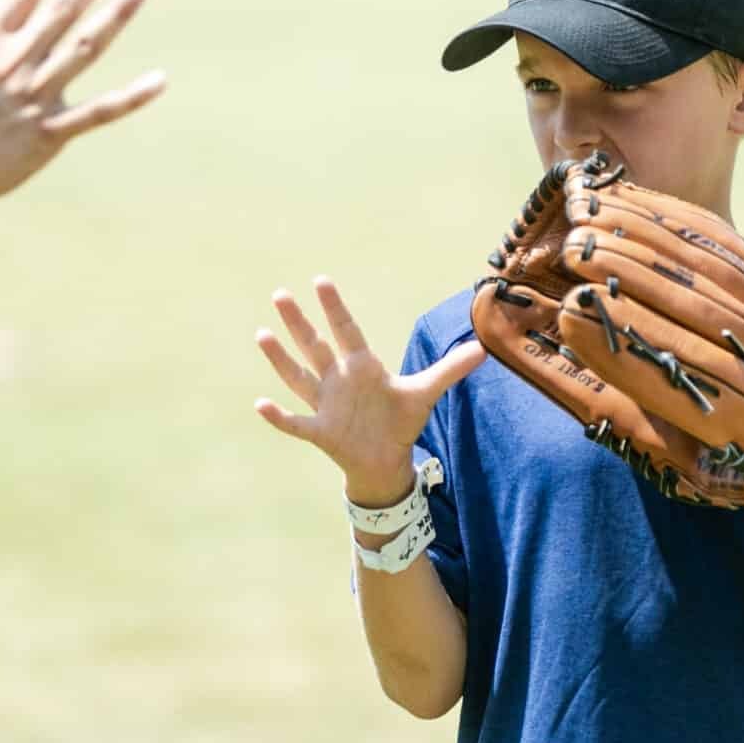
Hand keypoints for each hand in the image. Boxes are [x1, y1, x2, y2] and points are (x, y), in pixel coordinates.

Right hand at [253, 277, 485, 500]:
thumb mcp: (424, 392)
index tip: (321, 281)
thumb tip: (483, 349)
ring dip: (280, 358)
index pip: (347, 331)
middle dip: (298, 322)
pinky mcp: (319, 430)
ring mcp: (325, 404)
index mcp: (362, 366)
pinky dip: (277, 416)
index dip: (335, 308)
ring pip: (298, 376)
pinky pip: (294, 423)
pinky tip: (260, 404)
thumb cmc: (399, 420)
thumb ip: (450, 369)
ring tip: (262, 334)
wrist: (385, 460)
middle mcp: (338, 379)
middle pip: (315, 346)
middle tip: (280, 293)